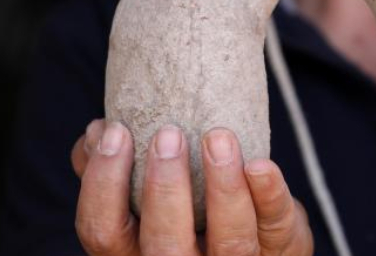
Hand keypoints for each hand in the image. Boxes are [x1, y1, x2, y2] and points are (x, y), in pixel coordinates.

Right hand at [71, 119, 312, 255]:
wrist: (262, 243)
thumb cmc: (193, 216)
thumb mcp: (151, 204)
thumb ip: (119, 175)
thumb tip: (94, 134)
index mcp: (138, 254)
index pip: (103, 233)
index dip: (102, 185)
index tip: (115, 132)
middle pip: (164, 247)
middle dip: (165, 189)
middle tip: (168, 134)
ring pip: (229, 241)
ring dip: (222, 187)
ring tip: (218, 138)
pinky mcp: (280, 249)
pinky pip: (276, 226)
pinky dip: (269, 194)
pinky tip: (260, 164)